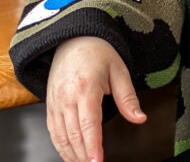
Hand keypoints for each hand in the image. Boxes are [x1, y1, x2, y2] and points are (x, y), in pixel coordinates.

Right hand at [47, 36, 145, 161]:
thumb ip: (128, 98)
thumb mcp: (120, 71)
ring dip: (71, 154)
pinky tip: (70, 154)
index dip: (93, 146)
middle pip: (74, 134)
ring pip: (60, 136)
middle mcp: (67, 97)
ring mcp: (55, 102)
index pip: (89, 124)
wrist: (74, 39)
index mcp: (86, 88)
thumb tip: (139, 118)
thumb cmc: (99, 53)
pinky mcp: (50, 105)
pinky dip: (60, 145)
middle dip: (83, 155)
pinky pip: (53, 130)